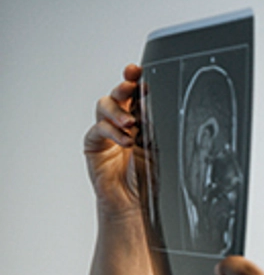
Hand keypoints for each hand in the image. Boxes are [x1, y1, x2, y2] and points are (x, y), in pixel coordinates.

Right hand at [84, 63, 142, 219]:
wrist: (135, 204)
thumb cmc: (148, 178)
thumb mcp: (157, 148)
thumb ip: (153, 127)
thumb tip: (155, 106)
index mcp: (141, 120)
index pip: (137, 95)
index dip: (136, 81)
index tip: (138, 71)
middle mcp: (122, 123)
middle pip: (118, 95)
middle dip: (124, 86)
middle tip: (131, 84)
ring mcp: (107, 133)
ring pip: (104, 107)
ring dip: (117, 111)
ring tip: (130, 122)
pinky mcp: (94, 145)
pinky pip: (98, 130)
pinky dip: (111, 131)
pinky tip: (125, 139)